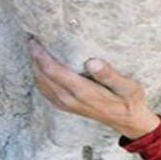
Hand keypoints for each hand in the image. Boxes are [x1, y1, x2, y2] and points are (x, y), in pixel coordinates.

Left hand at [28, 38, 159, 138]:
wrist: (128, 121)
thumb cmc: (129, 100)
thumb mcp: (128, 87)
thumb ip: (110, 75)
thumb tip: (92, 61)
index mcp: (83, 91)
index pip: (53, 70)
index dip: (41, 54)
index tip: (34, 39)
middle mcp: (70, 99)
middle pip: (42, 76)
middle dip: (34, 57)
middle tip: (31, 38)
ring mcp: (66, 104)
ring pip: (41, 83)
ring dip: (35, 66)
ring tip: (33, 49)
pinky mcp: (66, 106)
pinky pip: (45, 91)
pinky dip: (39, 77)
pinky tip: (40, 68)